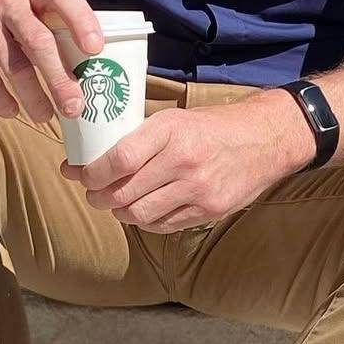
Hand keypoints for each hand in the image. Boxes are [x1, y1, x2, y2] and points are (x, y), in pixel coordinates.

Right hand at [0, 0, 103, 123]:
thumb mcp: (25, 8)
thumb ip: (51, 27)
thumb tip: (90, 68)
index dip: (81, 20)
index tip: (95, 50)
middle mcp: (8, 0)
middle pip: (39, 40)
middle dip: (59, 77)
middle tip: (74, 105)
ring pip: (14, 64)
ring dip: (34, 96)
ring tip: (46, 116)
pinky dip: (2, 99)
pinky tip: (13, 111)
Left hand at [60, 93, 311, 232]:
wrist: (265, 138)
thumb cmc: (214, 125)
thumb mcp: (177, 118)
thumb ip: (142, 137)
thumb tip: (95, 155)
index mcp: (171, 130)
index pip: (118, 158)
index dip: (90, 172)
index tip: (77, 172)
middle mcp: (183, 160)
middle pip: (123, 191)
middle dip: (99, 196)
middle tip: (92, 192)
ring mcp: (197, 189)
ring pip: (139, 214)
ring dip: (120, 212)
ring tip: (115, 202)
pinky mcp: (208, 210)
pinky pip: (163, 225)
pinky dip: (146, 221)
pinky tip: (144, 209)